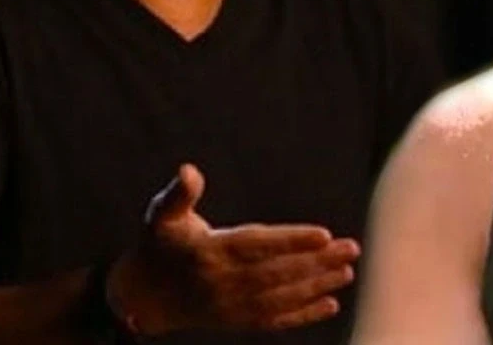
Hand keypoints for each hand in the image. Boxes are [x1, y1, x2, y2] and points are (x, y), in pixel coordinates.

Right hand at [106, 163, 360, 334]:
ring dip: (316, 286)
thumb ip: (178, 193)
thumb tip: (188, 170)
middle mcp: (221, 283)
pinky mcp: (235, 322)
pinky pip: (273, 321)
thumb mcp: (160, 215)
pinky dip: (302, 315)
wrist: (142, 296)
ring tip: (348, 271)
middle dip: (316, 262)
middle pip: (276, 273)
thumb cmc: (158, 244)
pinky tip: (331, 303)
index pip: (257, 245)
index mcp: (208, 252)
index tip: (323, 234)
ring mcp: (229, 306)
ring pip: (280, 298)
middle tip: (350, 248)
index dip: (290, 241)